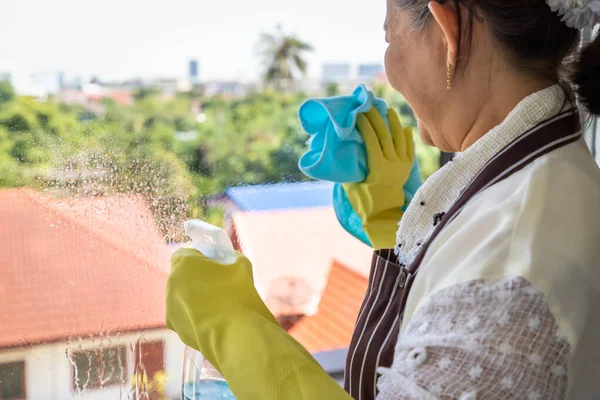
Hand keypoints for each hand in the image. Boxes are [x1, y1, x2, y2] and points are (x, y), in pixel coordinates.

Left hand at [166, 248, 351, 398]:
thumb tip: (233, 261)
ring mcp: (175, 310)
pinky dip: (204, 312)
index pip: (188, 252)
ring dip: (204, 295)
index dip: (206, 255)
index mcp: (182, 264)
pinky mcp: (182, 330)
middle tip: (227, 281)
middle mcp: (172, 286)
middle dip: (205, 276)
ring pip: (189, 296)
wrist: (241, 337)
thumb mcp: (241, 269)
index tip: (219, 261)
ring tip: (229, 301)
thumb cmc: (242, 296)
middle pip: (187, 275)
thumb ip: (232, 261)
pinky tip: (224, 316)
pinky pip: (192, 314)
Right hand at [342, 107, 414, 248]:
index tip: (358, 113)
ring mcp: (401, 165)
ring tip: (387, 110)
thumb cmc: (364, 202)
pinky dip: (407, 137)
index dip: (365, 125)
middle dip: (376, 118)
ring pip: (399, 139)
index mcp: (378, 167)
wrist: (384, 215)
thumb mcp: (353, 185)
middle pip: (385, 135)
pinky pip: (409, 149)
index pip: (372, 140)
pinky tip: (405, 127)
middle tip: (368, 106)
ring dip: (393, 123)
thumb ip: (351, 168)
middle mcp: (392, 163)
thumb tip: (344, 151)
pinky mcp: (407, 168)